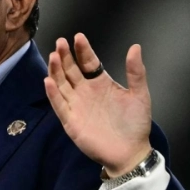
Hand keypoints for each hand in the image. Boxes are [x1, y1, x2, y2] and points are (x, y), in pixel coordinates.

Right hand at [44, 33, 152, 175]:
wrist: (130, 152)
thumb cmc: (135, 124)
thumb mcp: (140, 95)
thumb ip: (135, 72)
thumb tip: (135, 47)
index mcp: (100, 83)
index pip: (88, 62)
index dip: (83, 50)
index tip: (78, 37)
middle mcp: (85, 91)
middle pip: (71, 70)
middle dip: (65, 56)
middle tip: (61, 42)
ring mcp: (76, 105)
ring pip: (61, 84)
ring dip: (56, 70)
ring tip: (54, 56)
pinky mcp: (70, 120)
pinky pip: (59, 104)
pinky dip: (53, 93)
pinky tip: (49, 81)